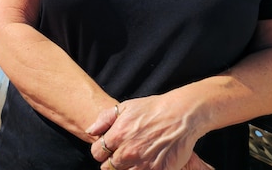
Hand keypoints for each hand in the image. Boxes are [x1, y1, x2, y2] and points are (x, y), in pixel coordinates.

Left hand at [87, 95, 208, 169]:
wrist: (181, 116)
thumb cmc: (153, 109)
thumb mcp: (125, 107)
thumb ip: (104, 119)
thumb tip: (90, 131)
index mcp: (117, 136)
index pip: (97, 153)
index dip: (101, 150)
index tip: (109, 147)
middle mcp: (127, 152)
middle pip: (108, 168)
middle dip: (113, 161)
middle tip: (123, 153)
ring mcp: (142, 164)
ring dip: (126, 168)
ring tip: (134, 158)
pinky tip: (145, 163)